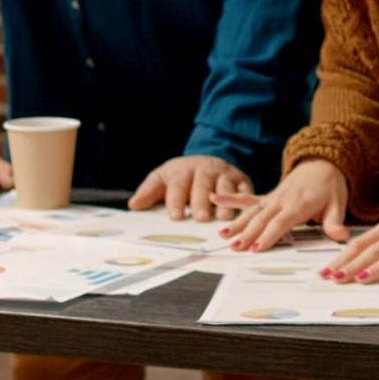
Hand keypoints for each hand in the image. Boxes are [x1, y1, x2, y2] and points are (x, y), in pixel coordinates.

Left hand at [128, 155, 251, 220]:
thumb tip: (134, 205)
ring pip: (225, 187)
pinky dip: (244, 200)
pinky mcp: (241, 180)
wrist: (209, 162)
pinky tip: (241, 212)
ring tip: (222, 218)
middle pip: (202, 184)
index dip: (176, 199)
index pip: (178, 183)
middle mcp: (205, 169)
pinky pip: (245, 189)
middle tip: (200, 217)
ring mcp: (224, 174)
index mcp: (183, 169)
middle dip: (201, 201)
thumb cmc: (182, 177)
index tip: (175, 215)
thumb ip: (149, 192)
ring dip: (224, 202)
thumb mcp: (163, 179)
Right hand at [215, 159, 348, 250]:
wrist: (323, 163)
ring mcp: (272, 198)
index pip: (281, 222)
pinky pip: (248, 198)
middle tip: (236, 247)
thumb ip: (335, 222)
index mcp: (299, 204)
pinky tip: (213, 198)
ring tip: (223, 235)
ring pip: (252, 211)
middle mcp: (282, 200)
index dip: (269, 235)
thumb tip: (341, 235)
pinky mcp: (267, 196)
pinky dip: (230, 199)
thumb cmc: (330, 186)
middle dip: (248, 234)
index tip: (258, 247)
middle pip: (262, 219)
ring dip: (238, 223)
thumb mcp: (338, 203)